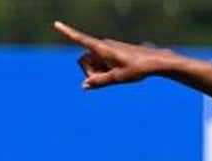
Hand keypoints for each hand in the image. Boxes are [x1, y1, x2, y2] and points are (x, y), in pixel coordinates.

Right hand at [53, 21, 171, 89]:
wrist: (155, 61)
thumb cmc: (137, 68)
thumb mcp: (118, 78)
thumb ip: (100, 82)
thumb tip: (84, 86)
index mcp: (102, 48)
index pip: (81, 40)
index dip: (68, 33)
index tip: (56, 24)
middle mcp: (103, 46)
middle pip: (84, 60)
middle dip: (89, 72)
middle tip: (105, 79)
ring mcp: (107, 48)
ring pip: (93, 63)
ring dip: (98, 72)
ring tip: (116, 75)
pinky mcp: (112, 52)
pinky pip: (101, 62)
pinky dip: (105, 69)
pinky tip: (119, 72)